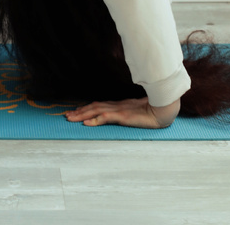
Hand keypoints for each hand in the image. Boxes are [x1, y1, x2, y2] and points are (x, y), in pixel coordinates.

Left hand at [65, 96, 179, 128]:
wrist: (163, 108)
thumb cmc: (153, 110)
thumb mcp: (137, 112)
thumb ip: (128, 113)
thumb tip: (119, 116)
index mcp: (118, 105)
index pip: (98, 106)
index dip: (86, 108)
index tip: (75, 112)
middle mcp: (116, 106)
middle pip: (93, 107)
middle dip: (79, 111)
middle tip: (66, 116)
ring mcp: (119, 110)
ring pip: (96, 111)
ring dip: (82, 115)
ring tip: (71, 118)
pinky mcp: (123, 116)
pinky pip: (106, 118)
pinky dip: (95, 120)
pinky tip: (87, 123)